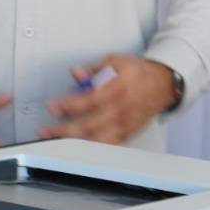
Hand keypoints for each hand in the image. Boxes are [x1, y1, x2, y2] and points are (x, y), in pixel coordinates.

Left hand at [40, 56, 176, 142]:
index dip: (69, 105)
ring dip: (74, 141)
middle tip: (46, 131)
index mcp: (117, 89)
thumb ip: (93, 69)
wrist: (163, 85)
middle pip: (90, 124)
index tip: (52, 106)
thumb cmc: (138, 72)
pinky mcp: (127, 132)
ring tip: (55, 141)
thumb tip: (75, 72)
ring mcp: (125, 123)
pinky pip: (108, 144)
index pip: (89, 100)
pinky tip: (75, 147)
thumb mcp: (115, 61)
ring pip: (98, 138)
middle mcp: (121, 109)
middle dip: (65, 130)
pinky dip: (92, 147)